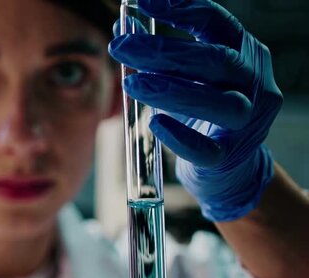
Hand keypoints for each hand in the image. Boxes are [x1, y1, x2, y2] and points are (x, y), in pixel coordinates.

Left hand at [108, 0, 282, 221]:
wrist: (226, 165)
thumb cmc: (202, 111)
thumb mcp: (184, 75)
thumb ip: (159, 53)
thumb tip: (123, 30)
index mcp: (242, 52)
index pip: (216, 22)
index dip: (181, 9)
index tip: (142, 3)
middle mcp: (252, 82)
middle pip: (215, 60)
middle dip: (163, 51)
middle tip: (121, 47)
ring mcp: (246, 122)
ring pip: (220, 104)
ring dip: (171, 91)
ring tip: (132, 84)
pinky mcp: (229, 157)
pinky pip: (208, 150)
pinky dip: (181, 138)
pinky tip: (156, 124)